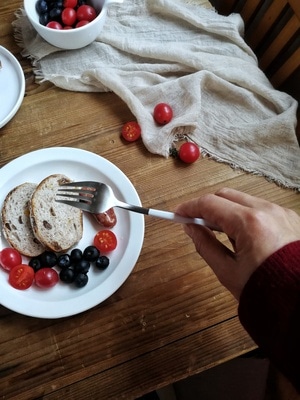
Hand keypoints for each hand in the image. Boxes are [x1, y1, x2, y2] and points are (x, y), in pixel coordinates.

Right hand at [175, 188, 299, 299]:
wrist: (299, 303)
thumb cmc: (268, 291)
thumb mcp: (227, 271)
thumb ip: (205, 245)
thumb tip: (190, 228)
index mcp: (250, 223)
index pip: (210, 203)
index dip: (190, 207)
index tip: (179, 214)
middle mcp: (267, 211)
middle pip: (226, 195)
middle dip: (207, 206)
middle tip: (195, 222)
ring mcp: (280, 212)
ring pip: (243, 200)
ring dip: (226, 210)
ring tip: (219, 233)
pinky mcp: (289, 218)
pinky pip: (259, 208)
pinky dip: (244, 215)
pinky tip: (240, 235)